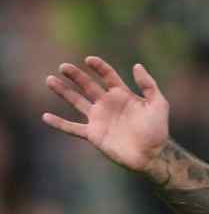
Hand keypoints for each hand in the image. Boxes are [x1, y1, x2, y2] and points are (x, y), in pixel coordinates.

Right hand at [43, 57, 168, 173]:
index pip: (108, 76)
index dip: (99, 67)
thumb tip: (136, 65)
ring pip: (76, 101)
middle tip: (63, 66)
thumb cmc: (157, 128)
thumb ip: (148, 84)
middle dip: (76, 76)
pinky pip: (72, 128)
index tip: (89, 59)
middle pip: (88, 85)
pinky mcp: (93, 134)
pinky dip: (59, 123)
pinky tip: (45, 116)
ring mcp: (99, 118)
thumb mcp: (158, 103)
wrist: (151, 153)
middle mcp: (108, 104)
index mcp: (123, 94)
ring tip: (50, 80)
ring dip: (63, 91)